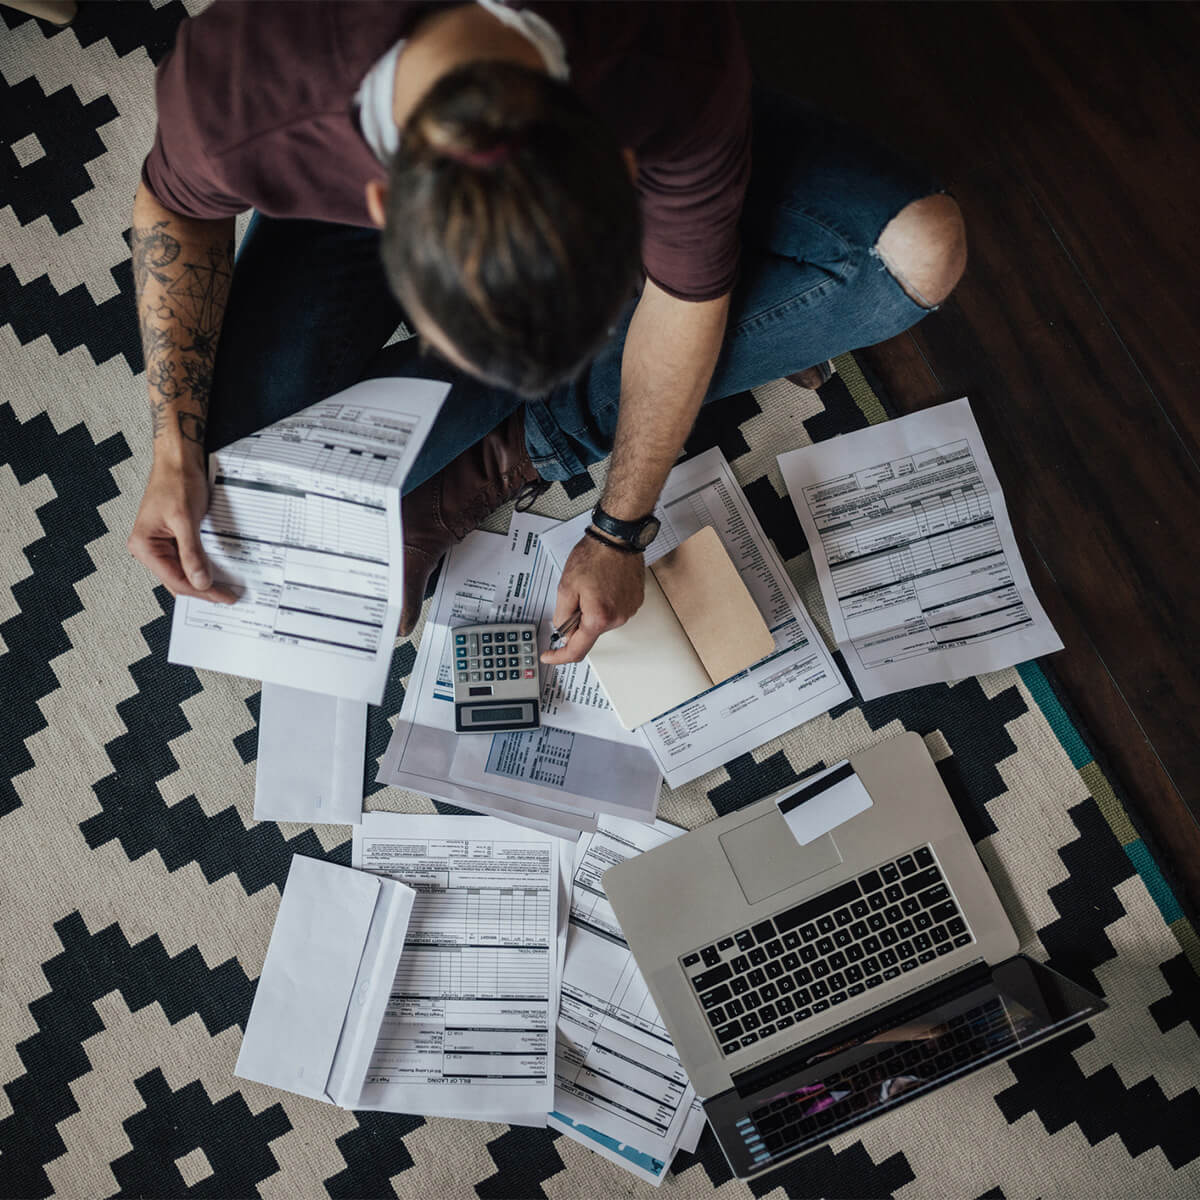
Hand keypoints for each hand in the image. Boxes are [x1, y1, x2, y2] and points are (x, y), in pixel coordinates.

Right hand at [127, 456, 236, 602]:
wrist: (179, 460)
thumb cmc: (177, 481)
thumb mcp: (185, 519)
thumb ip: (192, 553)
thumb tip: (200, 582)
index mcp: (144, 545)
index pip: (175, 579)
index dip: (201, 591)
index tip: (224, 597)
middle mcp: (148, 548)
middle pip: (178, 580)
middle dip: (203, 590)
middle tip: (228, 598)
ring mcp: (160, 544)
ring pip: (183, 572)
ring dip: (203, 580)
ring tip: (225, 590)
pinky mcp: (173, 538)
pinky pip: (188, 559)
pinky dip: (202, 567)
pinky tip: (217, 573)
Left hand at [540, 533, 643, 664]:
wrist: (617, 538)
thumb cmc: (595, 556)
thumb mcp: (566, 586)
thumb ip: (561, 615)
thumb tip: (563, 630)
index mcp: (599, 617)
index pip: (577, 650)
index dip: (559, 656)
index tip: (550, 655)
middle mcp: (618, 618)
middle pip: (589, 632)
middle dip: (577, 619)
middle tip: (576, 594)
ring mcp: (628, 610)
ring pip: (601, 621)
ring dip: (592, 609)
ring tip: (593, 584)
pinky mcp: (634, 602)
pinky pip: (614, 610)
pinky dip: (604, 602)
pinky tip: (603, 584)